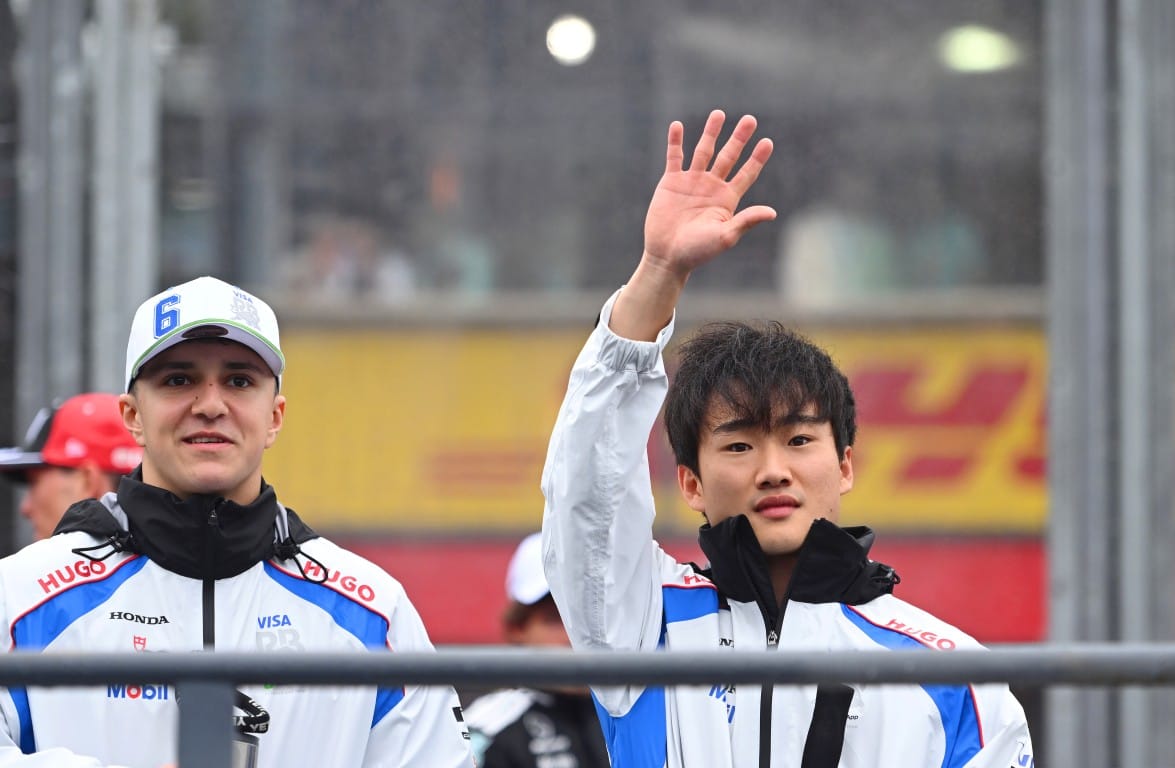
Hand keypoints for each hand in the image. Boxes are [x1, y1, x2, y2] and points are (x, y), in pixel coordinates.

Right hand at [609, 109, 775, 340]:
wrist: (668, 256)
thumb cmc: (698, 251)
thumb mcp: (726, 236)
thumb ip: (746, 220)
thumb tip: (772, 212)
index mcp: (727, 199)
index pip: (746, 174)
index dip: (757, 159)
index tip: (768, 142)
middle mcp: (711, 187)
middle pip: (729, 156)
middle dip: (739, 138)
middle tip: (750, 120)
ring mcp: (691, 182)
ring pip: (704, 151)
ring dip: (711, 133)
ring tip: (719, 113)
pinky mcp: (671, 182)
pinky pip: (674, 157)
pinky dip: (675, 141)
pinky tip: (677, 126)